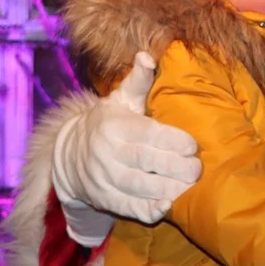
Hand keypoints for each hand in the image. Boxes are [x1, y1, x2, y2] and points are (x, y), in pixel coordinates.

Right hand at [52, 52, 201, 224]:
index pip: (147, 133)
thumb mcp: (119, 99)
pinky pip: (126, 207)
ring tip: (189, 188)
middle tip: (197, 169)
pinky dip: (146, 210)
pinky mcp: (103, 199)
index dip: (172, 140)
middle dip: (175, 166)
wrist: (67, 154)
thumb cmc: (107, 123)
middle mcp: (107, 151)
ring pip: (138, 186)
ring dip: (166, 189)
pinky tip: (165, 208)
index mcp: (115, 125)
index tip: (193, 146)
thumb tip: (147, 55)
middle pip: (145, 161)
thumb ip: (138, 80)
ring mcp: (103, 177)